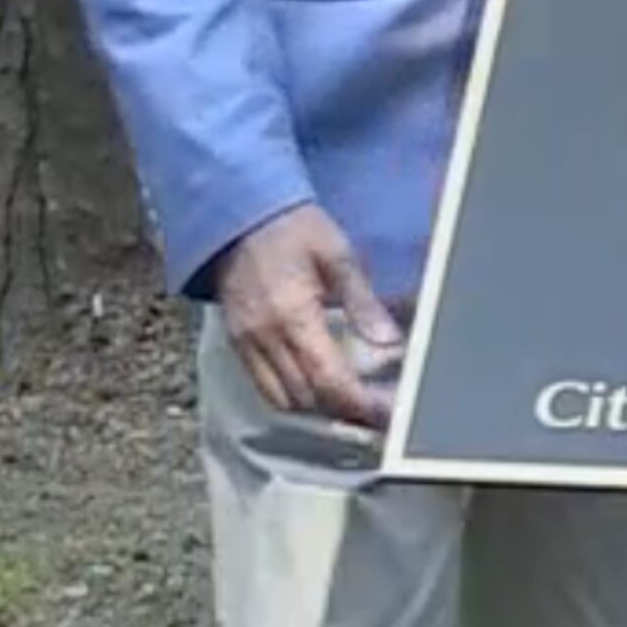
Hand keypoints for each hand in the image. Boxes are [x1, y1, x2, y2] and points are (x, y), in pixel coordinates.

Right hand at [216, 203, 400, 427]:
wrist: (238, 213)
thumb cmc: (293, 228)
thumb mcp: (337, 254)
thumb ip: (363, 301)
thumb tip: (390, 341)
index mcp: (293, 316)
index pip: (328, 380)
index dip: (359, 403)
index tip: (386, 413)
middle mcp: (264, 338)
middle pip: (306, 399)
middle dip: (342, 409)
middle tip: (376, 407)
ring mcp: (245, 343)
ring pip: (282, 399)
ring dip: (316, 405)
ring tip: (350, 398)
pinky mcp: (236, 342)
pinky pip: (263, 386)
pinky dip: (291, 394)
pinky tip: (316, 383)